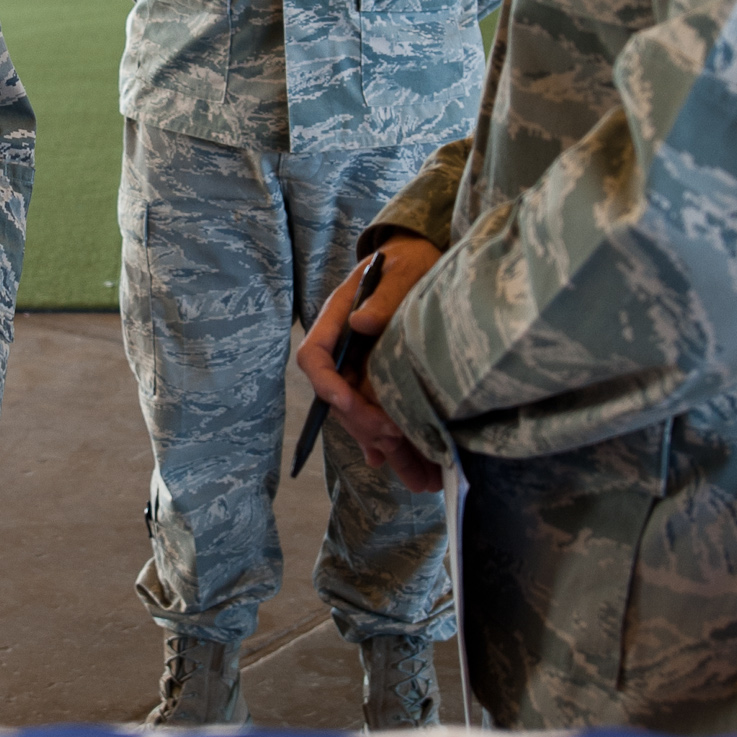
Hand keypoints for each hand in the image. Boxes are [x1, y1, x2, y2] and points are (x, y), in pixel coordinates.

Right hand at [297, 233, 445, 493]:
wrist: (421, 260)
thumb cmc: (409, 259)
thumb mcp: (404, 269)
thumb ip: (384, 295)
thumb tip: (362, 322)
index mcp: (337, 318)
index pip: (315, 356)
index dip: (324, 382)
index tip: (343, 400)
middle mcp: (345, 348)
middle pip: (340, 396)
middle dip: (363, 423)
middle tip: (394, 438)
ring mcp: (361, 366)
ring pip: (362, 413)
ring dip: (383, 444)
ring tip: (417, 477)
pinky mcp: (380, 378)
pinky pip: (379, 413)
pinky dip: (388, 440)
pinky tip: (397, 464)